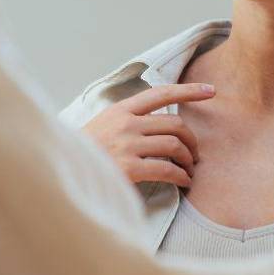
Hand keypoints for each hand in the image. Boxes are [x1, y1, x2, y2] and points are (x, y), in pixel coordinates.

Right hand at [82, 84, 215, 187]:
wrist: (63, 172)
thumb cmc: (86, 154)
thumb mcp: (103, 126)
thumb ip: (127, 121)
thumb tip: (157, 123)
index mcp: (120, 110)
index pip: (160, 93)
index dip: (188, 91)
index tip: (210, 91)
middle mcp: (126, 123)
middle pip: (175, 124)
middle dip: (191, 140)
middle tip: (194, 155)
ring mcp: (127, 144)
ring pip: (174, 145)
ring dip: (188, 159)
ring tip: (189, 170)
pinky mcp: (129, 168)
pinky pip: (167, 169)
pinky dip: (181, 176)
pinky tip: (184, 183)